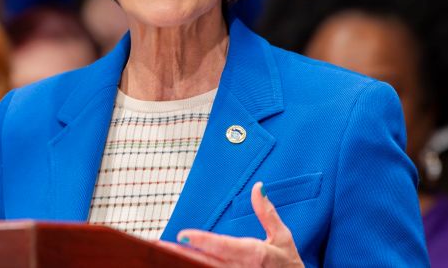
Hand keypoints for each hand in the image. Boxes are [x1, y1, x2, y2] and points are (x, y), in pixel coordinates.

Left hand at [164, 182, 303, 266]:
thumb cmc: (289, 265)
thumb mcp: (282, 237)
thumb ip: (267, 213)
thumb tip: (258, 187)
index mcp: (255, 254)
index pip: (223, 246)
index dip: (202, 241)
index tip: (182, 234)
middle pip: (205, 262)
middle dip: (180, 254)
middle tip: (157, 246)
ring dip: (182, 263)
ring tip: (160, 254)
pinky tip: (177, 264)